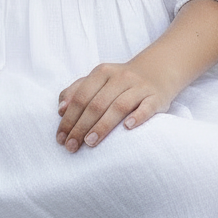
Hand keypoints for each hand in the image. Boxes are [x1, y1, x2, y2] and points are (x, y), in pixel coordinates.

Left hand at [55, 56, 177, 152]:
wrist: (156, 71)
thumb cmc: (119, 81)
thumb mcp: (97, 80)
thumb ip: (76, 91)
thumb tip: (60, 109)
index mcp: (102, 73)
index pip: (81, 96)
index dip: (69, 118)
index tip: (60, 138)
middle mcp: (120, 78)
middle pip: (97, 103)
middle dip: (81, 126)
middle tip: (71, 146)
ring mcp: (139, 87)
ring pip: (119, 106)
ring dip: (103, 125)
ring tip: (90, 142)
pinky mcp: (156, 98)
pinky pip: (147, 107)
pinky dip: (138, 117)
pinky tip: (128, 127)